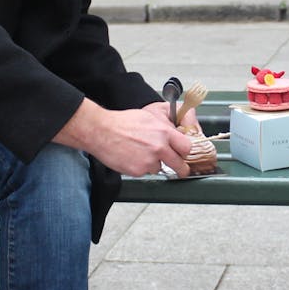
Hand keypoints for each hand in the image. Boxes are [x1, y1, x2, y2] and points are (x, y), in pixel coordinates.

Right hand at [54, 99, 192, 176]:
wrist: (101, 131)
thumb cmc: (122, 123)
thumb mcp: (149, 118)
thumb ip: (164, 129)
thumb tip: (174, 136)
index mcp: (164, 132)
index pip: (186, 147)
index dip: (185, 152)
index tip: (184, 155)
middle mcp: (159, 147)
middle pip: (179, 164)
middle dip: (181, 169)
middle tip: (181, 171)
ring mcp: (148, 161)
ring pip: (159, 168)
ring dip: (154, 164)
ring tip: (140, 153)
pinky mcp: (138, 171)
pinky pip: (145, 172)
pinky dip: (140, 167)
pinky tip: (132, 157)